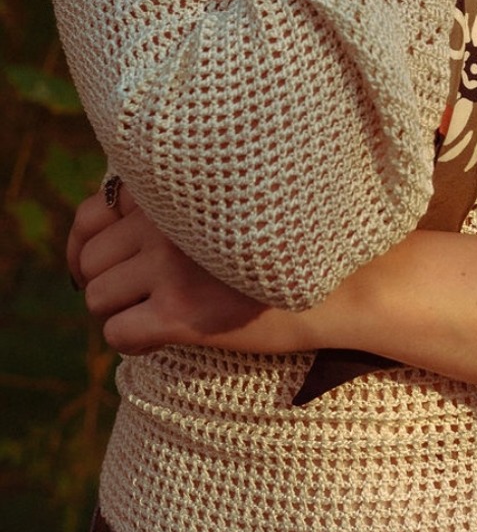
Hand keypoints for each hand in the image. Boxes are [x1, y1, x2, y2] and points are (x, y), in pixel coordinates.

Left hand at [68, 185, 290, 355]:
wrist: (339, 282)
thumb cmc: (283, 242)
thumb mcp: (224, 203)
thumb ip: (169, 207)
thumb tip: (96, 247)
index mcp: (172, 189)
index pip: (90, 215)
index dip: (83, 248)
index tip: (92, 269)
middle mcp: (165, 221)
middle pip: (91, 262)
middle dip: (105, 285)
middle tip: (136, 299)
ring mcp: (171, 265)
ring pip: (97, 298)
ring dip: (117, 313)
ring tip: (153, 317)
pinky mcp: (181, 312)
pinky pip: (118, 334)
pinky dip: (132, 342)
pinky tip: (162, 337)